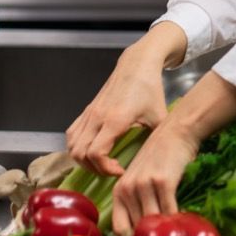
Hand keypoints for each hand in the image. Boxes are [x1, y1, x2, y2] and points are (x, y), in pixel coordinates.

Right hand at [66, 24, 185, 176]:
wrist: (137, 64)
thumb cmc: (150, 89)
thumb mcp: (160, 115)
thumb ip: (159, 138)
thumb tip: (163, 159)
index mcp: (115, 120)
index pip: (96, 153)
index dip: (106, 169)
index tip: (121, 171)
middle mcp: (97, 117)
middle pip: (81, 154)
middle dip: (95, 169)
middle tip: (113, 170)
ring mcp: (89, 113)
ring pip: (72, 146)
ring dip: (83, 160)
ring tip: (102, 163)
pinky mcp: (86, 110)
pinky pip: (72, 134)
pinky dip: (77, 147)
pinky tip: (92, 151)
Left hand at [110, 120, 199, 235]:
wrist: (175, 132)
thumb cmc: (159, 157)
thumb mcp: (140, 178)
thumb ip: (137, 202)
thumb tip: (144, 233)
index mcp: (119, 192)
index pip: (119, 229)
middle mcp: (128, 189)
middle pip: (137, 229)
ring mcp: (144, 185)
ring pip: (153, 222)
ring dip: (165, 234)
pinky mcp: (163, 182)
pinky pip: (169, 211)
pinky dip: (177, 221)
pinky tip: (184, 225)